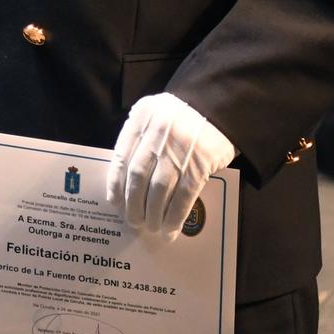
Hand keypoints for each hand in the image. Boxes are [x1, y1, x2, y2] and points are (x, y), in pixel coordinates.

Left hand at [107, 93, 234, 237]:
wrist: (218, 106)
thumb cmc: (181, 114)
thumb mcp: (153, 114)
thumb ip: (138, 137)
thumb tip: (124, 176)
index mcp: (141, 118)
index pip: (121, 156)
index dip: (116, 183)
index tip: (115, 202)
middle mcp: (157, 132)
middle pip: (138, 175)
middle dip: (133, 203)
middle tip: (133, 221)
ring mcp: (179, 149)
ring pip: (159, 189)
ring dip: (153, 213)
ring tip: (150, 227)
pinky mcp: (200, 163)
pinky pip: (184, 195)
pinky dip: (175, 215)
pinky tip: (170, 227)